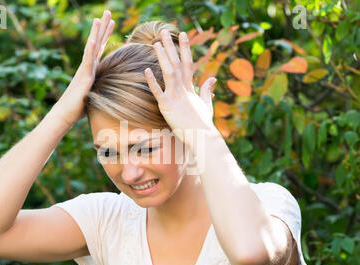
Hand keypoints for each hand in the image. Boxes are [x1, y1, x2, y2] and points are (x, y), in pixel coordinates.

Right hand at [53, 10, 114, 124]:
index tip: (112, 23)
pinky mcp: (83, 78)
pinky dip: (90, 50)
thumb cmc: (77, 108)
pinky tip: (92, 39)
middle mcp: (87, 67)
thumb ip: (98, 87)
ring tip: (100, 17)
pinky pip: (87, 62)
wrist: (65, 115)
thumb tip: (107, 88)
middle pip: (97, 43)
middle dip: (103, 27)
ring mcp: (85, 71)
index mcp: (90, 70)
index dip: (105, 35)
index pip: (100, 49)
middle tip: (108, 12)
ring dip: (96, 32)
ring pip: (91, 48)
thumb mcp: (93, 95)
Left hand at [144, 29, 217, 144]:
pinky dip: (153, 81)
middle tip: (164, 32)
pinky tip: (147, 70)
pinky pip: (158, 92)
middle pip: (177, 63)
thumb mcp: (206, 105)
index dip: (185, 49)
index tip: (183, 35)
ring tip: (156, 43)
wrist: (202, 137)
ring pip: (169, 73)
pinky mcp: (168, 107)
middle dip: (171, 47)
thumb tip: (213, 78)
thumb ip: (207, 90)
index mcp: (191, 88)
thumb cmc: (204, 124)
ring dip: (163, 57)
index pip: (188, 63)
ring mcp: (176, 97)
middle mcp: (184, 89)